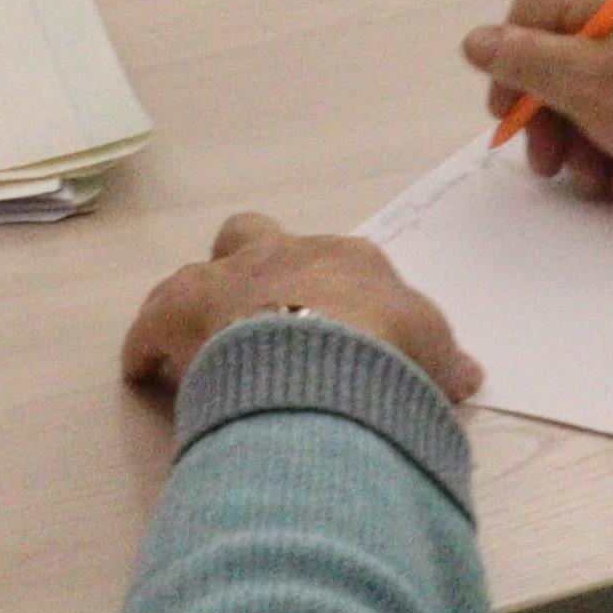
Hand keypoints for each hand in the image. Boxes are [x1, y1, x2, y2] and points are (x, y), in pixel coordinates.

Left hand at [119, 211, 482, 401]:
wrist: (329, 354)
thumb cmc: (389, 349)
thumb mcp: (435, 354)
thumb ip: (442, 360)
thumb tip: (467, 376)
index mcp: (346, 259)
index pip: (336, 264)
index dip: (330, 296)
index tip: (333, 330)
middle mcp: (282, 254)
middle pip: (252, 236)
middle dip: (249, 265)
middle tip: (255, 312)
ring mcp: (227, 277)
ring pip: (195, 272)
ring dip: (198, 305)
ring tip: (200, 346)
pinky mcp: (179, 309)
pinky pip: (149, 324)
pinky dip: (146, 348)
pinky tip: (144, 375)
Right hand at [464, 0, 612, 212]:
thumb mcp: (582, 85)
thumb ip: (521, 59)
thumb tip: (476, 42)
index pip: (532, 13)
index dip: (508, 64)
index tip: (506, 114)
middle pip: (554, 61)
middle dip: (547, 119)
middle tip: (545, 161)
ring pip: (581, 97)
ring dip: (577, 145)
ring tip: (590, 179)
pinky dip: (609, 151)